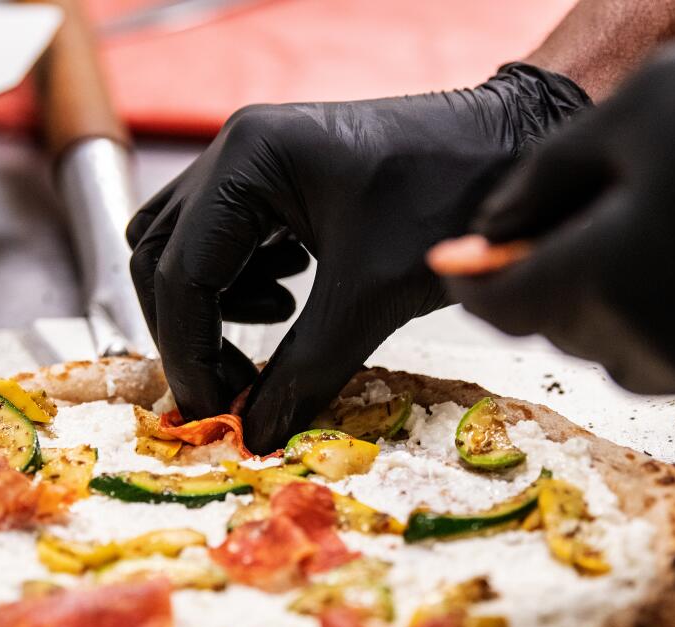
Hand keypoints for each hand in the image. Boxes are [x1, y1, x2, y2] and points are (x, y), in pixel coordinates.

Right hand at [127, 64, 588, 452]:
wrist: (513, 145)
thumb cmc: (452, 198)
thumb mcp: (373, 294)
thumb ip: (307, 368)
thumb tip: (257, 433)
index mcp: (248, 161)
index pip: (180, 272)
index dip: (190, 354)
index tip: (215, 413)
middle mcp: (235, 150)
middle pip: (161, 256)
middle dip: (190, 331)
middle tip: (235, 387)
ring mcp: (253, 160)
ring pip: (185, 247)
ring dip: (213, 303)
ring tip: (278, 325)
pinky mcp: (276, 178)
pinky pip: (225, 238)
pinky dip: (240, 280)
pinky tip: (295, 295)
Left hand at [441, 4, 674, 396]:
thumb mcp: (638, 109)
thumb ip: (543, 182)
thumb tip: (487, 234)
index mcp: (612, 275)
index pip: (505, 305)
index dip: (474, 280)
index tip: (463, 261)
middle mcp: (666, 342)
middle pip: (567, 335)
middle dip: (552, 285)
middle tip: (566, 228)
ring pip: (634, 358)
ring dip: (617, 310)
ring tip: (648, 237)